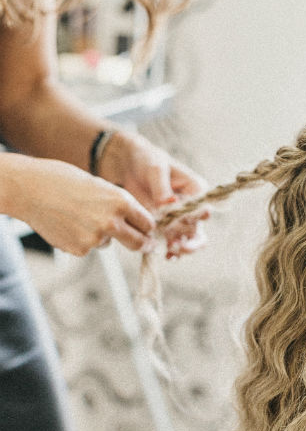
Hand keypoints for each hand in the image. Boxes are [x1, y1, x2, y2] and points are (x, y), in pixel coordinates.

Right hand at [10, 156, 155, 254]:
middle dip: (144, 244)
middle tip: (146, 245)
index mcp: (120, 201)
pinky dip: (82, 239)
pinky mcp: (80, 250)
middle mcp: (111, 222)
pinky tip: (68, 224)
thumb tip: (138, 224)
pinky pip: (90, 247)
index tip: (149, 232)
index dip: (148, 228)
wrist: (29, 189)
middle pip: (139, 243)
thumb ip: (119, 205)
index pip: (147, 223)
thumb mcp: (100, 185)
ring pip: (109, 242)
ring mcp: (95, 238)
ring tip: (78, 216)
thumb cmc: (64, 181)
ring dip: (101, 235)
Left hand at [98, 130, 210, 257]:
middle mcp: (191, 207)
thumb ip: (162, 188)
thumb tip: (169, 204)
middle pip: (198, 229)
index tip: (181, 220)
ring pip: (189, 240)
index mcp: (196, 189)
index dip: (194, 218)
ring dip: (182, 248)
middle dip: (190, 240)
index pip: (202, 209)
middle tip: (177, 245)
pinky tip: (167, 256)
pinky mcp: (166, 227)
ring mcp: (179, 219)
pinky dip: (172, 251)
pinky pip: (174, 242)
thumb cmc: (146, 159)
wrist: (127, 164)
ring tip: (171, 251)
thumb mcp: (155, 169)